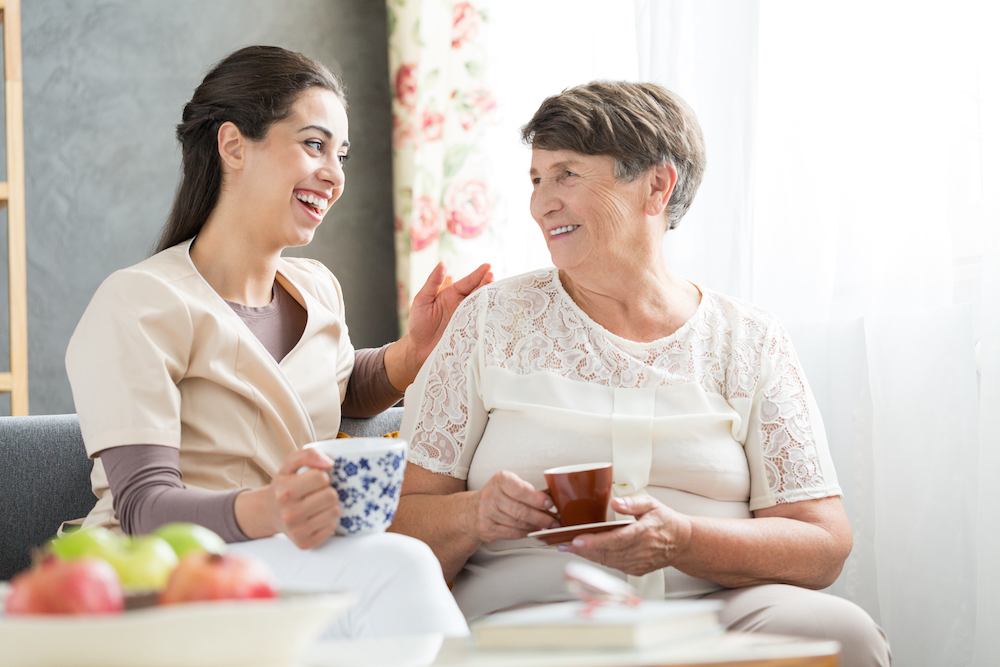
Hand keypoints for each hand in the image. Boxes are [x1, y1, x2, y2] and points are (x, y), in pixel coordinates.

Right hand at [267, 449, 341, 548]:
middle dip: (326, 491)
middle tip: (314, 493)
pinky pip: (332, 527)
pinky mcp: (305, 543)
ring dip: (329, 506)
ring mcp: (297, 531)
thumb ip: (308, 454)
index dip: (320, 476)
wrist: (269, 513)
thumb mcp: (290, 464)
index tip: (311, 480)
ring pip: (334, 512)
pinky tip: (314, 517)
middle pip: (331, 496)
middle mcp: (289, 513)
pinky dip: (326, 520)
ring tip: (315, 504)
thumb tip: (329, 462)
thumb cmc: (283, 486)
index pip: (321, 477)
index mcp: (284, 491)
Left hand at [406, 262, 492, 363]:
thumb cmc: (418, 324)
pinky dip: (489, 317)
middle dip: (487, 283)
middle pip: (479, 291)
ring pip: (483, 306)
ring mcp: (468, 319)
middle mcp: (462, 305)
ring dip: (490, 298)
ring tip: (496, 290)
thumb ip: (432, 282)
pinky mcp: (470, 332)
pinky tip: (495, 311)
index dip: (478, 274)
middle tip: (493, 276)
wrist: (418, 350)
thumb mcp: (422, 300)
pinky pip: (481, 323)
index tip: (488, 266)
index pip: (468, 282)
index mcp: (452, 294)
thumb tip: (442, 263)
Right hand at [469, 471, 559, 542]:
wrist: (473, 510)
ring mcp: (486, 513)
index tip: (550, 504)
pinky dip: (526, 533)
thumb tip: (555, 497)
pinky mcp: (486, 528)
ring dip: (535, 526)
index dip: (536, 498)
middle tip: (555, 521)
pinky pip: (511, 533)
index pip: (520, 489)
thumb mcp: (512, 486)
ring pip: (517, 523)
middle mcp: (491, 495)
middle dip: (541, 517)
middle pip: (520, 510)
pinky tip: (533, 530)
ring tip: (547, 526)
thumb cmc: (500, 495)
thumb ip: (531, 491)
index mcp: (500, 480)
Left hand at [562, 496, 692, 575]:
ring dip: (588, 555)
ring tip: (569, 547)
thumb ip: (632, 503)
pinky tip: (587, 552)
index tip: (577, 540)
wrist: (682, 542)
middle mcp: (641, 551)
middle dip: (583, 549)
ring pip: (607, 561)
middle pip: (607, 553)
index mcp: (644, 533)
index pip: (616, 540)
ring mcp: (638, 563)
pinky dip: (598, 559)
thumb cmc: (665, 521)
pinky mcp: (636, 570)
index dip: (595, 541)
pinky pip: (613, 566)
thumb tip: (615, 503)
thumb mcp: (652, 504)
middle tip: (562, 543)